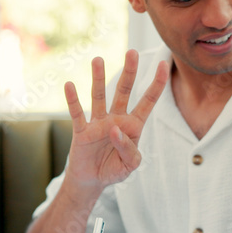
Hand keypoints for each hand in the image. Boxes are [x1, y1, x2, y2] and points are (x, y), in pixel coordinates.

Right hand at [62, 50, 168, 193]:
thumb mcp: (129, 166)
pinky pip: (77, 113)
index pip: (148, 101)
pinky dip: (73, 100)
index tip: (162, 63)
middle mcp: (116, 118)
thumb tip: (115, 130)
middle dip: (129, 72)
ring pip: (99, 96)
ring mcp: (98, 123)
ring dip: (99, 78)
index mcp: (133, 126)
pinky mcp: (82, 131)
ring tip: (98, 60)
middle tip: (132, 52)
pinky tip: (70, 85)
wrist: (92, 180)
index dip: (156, 83)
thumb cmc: (114, 170)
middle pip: (124, 91)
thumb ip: (128, 149)